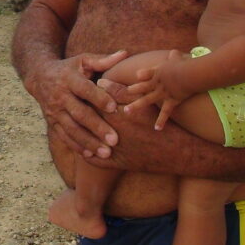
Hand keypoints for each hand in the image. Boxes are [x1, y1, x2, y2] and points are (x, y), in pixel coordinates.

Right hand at [22, 50, 128, 157]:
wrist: (40, 77)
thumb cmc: (69, 68)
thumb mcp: (83, 60)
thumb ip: (103, 60)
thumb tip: (125, 53)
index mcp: (69, 79)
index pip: (85, 90)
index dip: (99, 98)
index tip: (114, 108)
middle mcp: (60, 96)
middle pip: (79, 113)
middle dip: (97, 127)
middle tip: (114, 139)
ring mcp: (54, 111)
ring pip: (72, 129)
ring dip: (89, 142)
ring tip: (106, 152)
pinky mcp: (52, 122)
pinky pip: (64, 136)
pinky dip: (77, 146)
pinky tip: (91, 155)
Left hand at [80, 96, 194, 171]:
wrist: (175, 151)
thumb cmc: (159, 122)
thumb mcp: (141, 102)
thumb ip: (119, 91)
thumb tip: (101, 81)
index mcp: (117, 116)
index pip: (92, 105)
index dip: (82, 98)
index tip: (75, 93)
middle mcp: (112, 133)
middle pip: (88, 122)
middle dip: (78, 114)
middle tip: (69, 106)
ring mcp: (113, 150)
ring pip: (88, 141)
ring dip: (79, 134)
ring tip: (71, 126)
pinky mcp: (116, 163)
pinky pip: (95, 160)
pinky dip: (87, 154)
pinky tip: (81, 148)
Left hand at [126, 49, 191, 129]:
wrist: (190, 73)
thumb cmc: (186, 63)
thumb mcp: (177, 57)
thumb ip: (175, 56)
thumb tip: (175, 52)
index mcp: (159, 71)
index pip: (146, 73)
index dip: (141, 75)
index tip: (136, 77)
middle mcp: (158, 82)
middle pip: (142, 87)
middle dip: (133, 90)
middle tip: (124, 92)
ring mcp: (163, 92)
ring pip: (146, 100)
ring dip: (136, 106)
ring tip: (126, 111)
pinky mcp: (172, 100)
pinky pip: (165, 112)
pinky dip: (161, 120)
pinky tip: (157, 128)